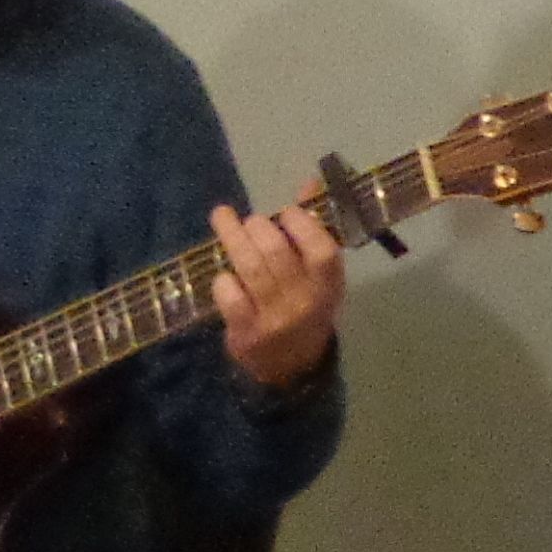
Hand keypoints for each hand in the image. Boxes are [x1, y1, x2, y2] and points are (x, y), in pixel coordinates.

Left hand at [211, 196, 348, 392]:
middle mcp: (304, 303)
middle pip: (277, 254)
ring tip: (223, 217)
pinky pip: (229, 296)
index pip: (322, 251)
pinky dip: (223, 279)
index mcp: (328, 286)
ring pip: (250, 269)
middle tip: (250, 222)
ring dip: (232, 237)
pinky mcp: (246, 334)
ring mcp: (274, 320)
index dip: (302, 225)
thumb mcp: (317, 275)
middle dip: (258, 227)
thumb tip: (309, 182)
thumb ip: (313, 229)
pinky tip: (223, 273)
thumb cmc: (305, 307)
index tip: (286, 211)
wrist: (292, 368)